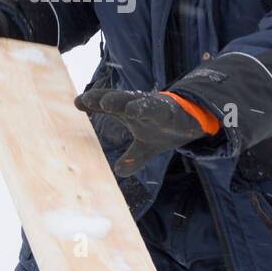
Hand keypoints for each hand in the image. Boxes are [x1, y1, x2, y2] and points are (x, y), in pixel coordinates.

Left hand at [73, 88, 216, 176]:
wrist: (194, 121)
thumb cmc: (164, 129)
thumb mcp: (147, 147)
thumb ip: (132, 158)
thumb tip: (118, 172)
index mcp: (130, 112)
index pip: (109, 107)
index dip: (93, 103)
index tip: (77, 102)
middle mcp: (138, 106)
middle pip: (116, 101)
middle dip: (101, 99)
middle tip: (84, 100)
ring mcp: (153, 107)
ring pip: (134, 101)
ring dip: (119, 101)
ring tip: (105, 103)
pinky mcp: (168, 111)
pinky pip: (155, 109)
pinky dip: (144, 108)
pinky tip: (133, 111)